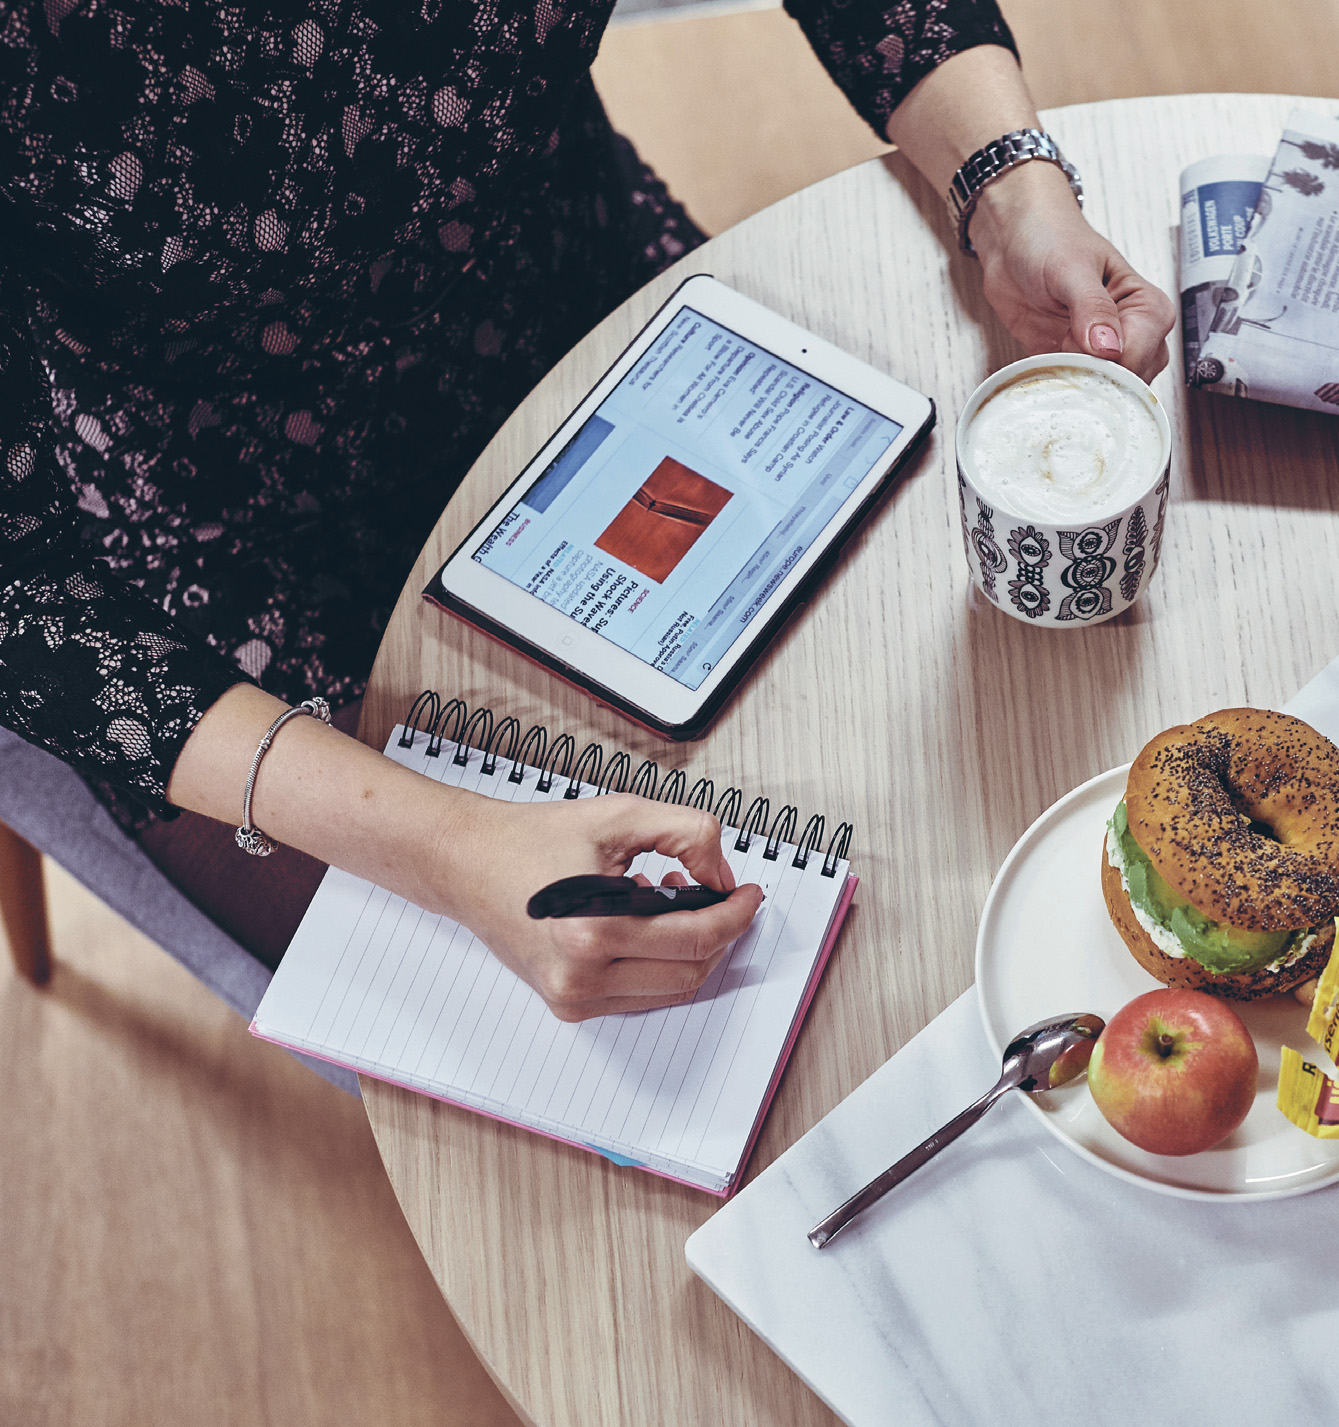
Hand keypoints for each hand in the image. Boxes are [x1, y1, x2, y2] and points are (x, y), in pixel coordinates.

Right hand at [433, 791, 764, 1021]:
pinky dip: (660, 963)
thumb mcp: (619, 816)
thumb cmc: (531, 839)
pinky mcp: (568, 1005)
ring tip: (675, 898)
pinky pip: (640, 995)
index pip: (697, 938)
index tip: (749, 894)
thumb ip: (687, 832)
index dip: (736, 915)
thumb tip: (722, 873)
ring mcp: (573, 998)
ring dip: (691, 950)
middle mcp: (580, 976)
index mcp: (591, 931)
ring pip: (670, 990)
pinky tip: (648, 921)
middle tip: (721, 894)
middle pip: (691, 972)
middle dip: (720, 934)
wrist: (466, 863)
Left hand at [969, 161, 1176, 382]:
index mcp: (1145, 306)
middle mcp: (1128, 333)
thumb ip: (1092, 308)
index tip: (1081, 351)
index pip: (1144, 353)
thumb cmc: (1051, 239)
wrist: (1011, 239)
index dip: (1113, 363)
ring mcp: (1097, 351)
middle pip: (1129, 381)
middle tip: (1063, 358)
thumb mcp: (1071, 269)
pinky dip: (1055, 389)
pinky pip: (1069, 390)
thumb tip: (1110, 347)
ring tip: (1051, 360)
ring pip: (1101, 391)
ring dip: (1075, 387)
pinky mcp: (1067, 361)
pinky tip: (1040, 374)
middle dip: (1095, 380)